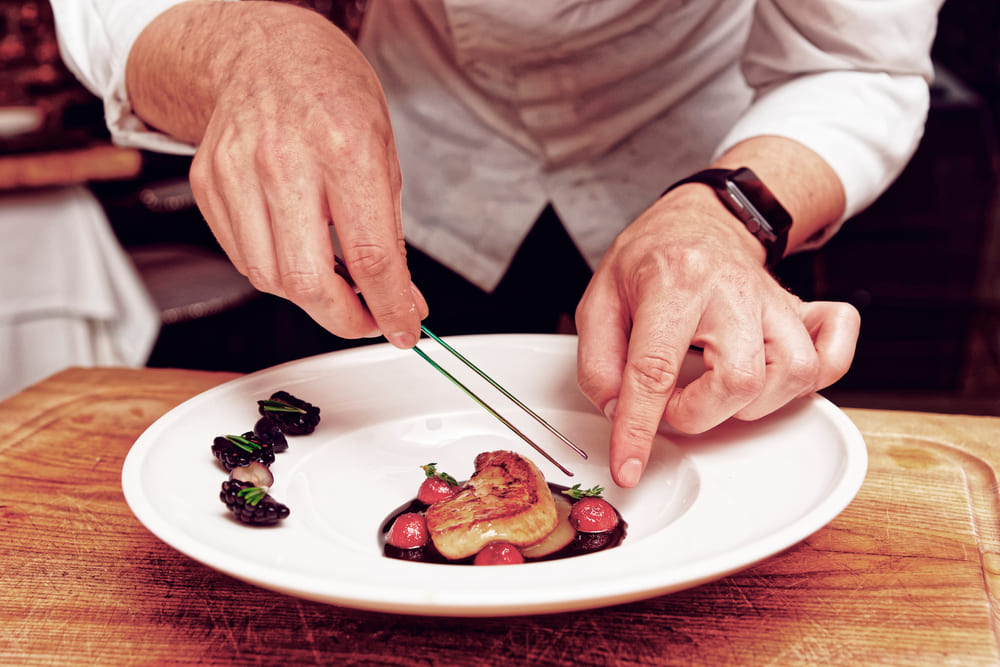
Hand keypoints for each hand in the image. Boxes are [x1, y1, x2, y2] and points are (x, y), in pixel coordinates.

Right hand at [132, 2, 425, 345]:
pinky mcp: (207, 184)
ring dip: (309, 299)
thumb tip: (400, 295)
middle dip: (344, 319)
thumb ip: (389, 230)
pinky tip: (296, 253)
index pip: (369, 255)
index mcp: (343, 149)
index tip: (404, 328)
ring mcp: (236, 172)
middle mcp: (284, 161)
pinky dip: (275, 272)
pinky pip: (242, 258)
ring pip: (269, 279)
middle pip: (307, 281)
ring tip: (334, 282)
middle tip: (368, 319)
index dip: (390, 307)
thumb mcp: (384, 150)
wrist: (262, 51)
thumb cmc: (329, 92)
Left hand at [575, 185, 859, 487]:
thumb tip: (617, 411)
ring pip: (791, 375)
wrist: (702, 217)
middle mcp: (732, 290)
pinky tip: (775, 379)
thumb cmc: (652, 256)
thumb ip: (598, 360)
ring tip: (716, 388)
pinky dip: (814, 378)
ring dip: (749, 404)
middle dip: (699, 414)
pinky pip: (833, 355)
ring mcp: (775, 301)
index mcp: (674, 282)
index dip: (638, 428)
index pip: (655, 370)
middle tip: (674, 402)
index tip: (629, 466)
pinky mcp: (802, 312)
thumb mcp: (600, 297)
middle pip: (738, 379)